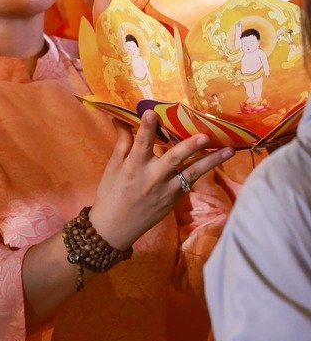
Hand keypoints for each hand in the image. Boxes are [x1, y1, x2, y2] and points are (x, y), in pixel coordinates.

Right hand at [89, 111, 233, 251]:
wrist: (116, 227)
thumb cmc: (111, 194)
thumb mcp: (113, 168)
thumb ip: (123, 143)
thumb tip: (123, 119)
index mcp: (133, 167)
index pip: (141, 144)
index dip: (146, 128)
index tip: (152, 113)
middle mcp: (153, 178)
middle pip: (174, 159)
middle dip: (190, 147)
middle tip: (205, 136)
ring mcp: (167, 190)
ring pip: (192, 173)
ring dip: (212, 161)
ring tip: (229, 150)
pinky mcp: (175, 199)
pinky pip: (190, 182)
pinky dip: (202, 171)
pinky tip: (218, 160)